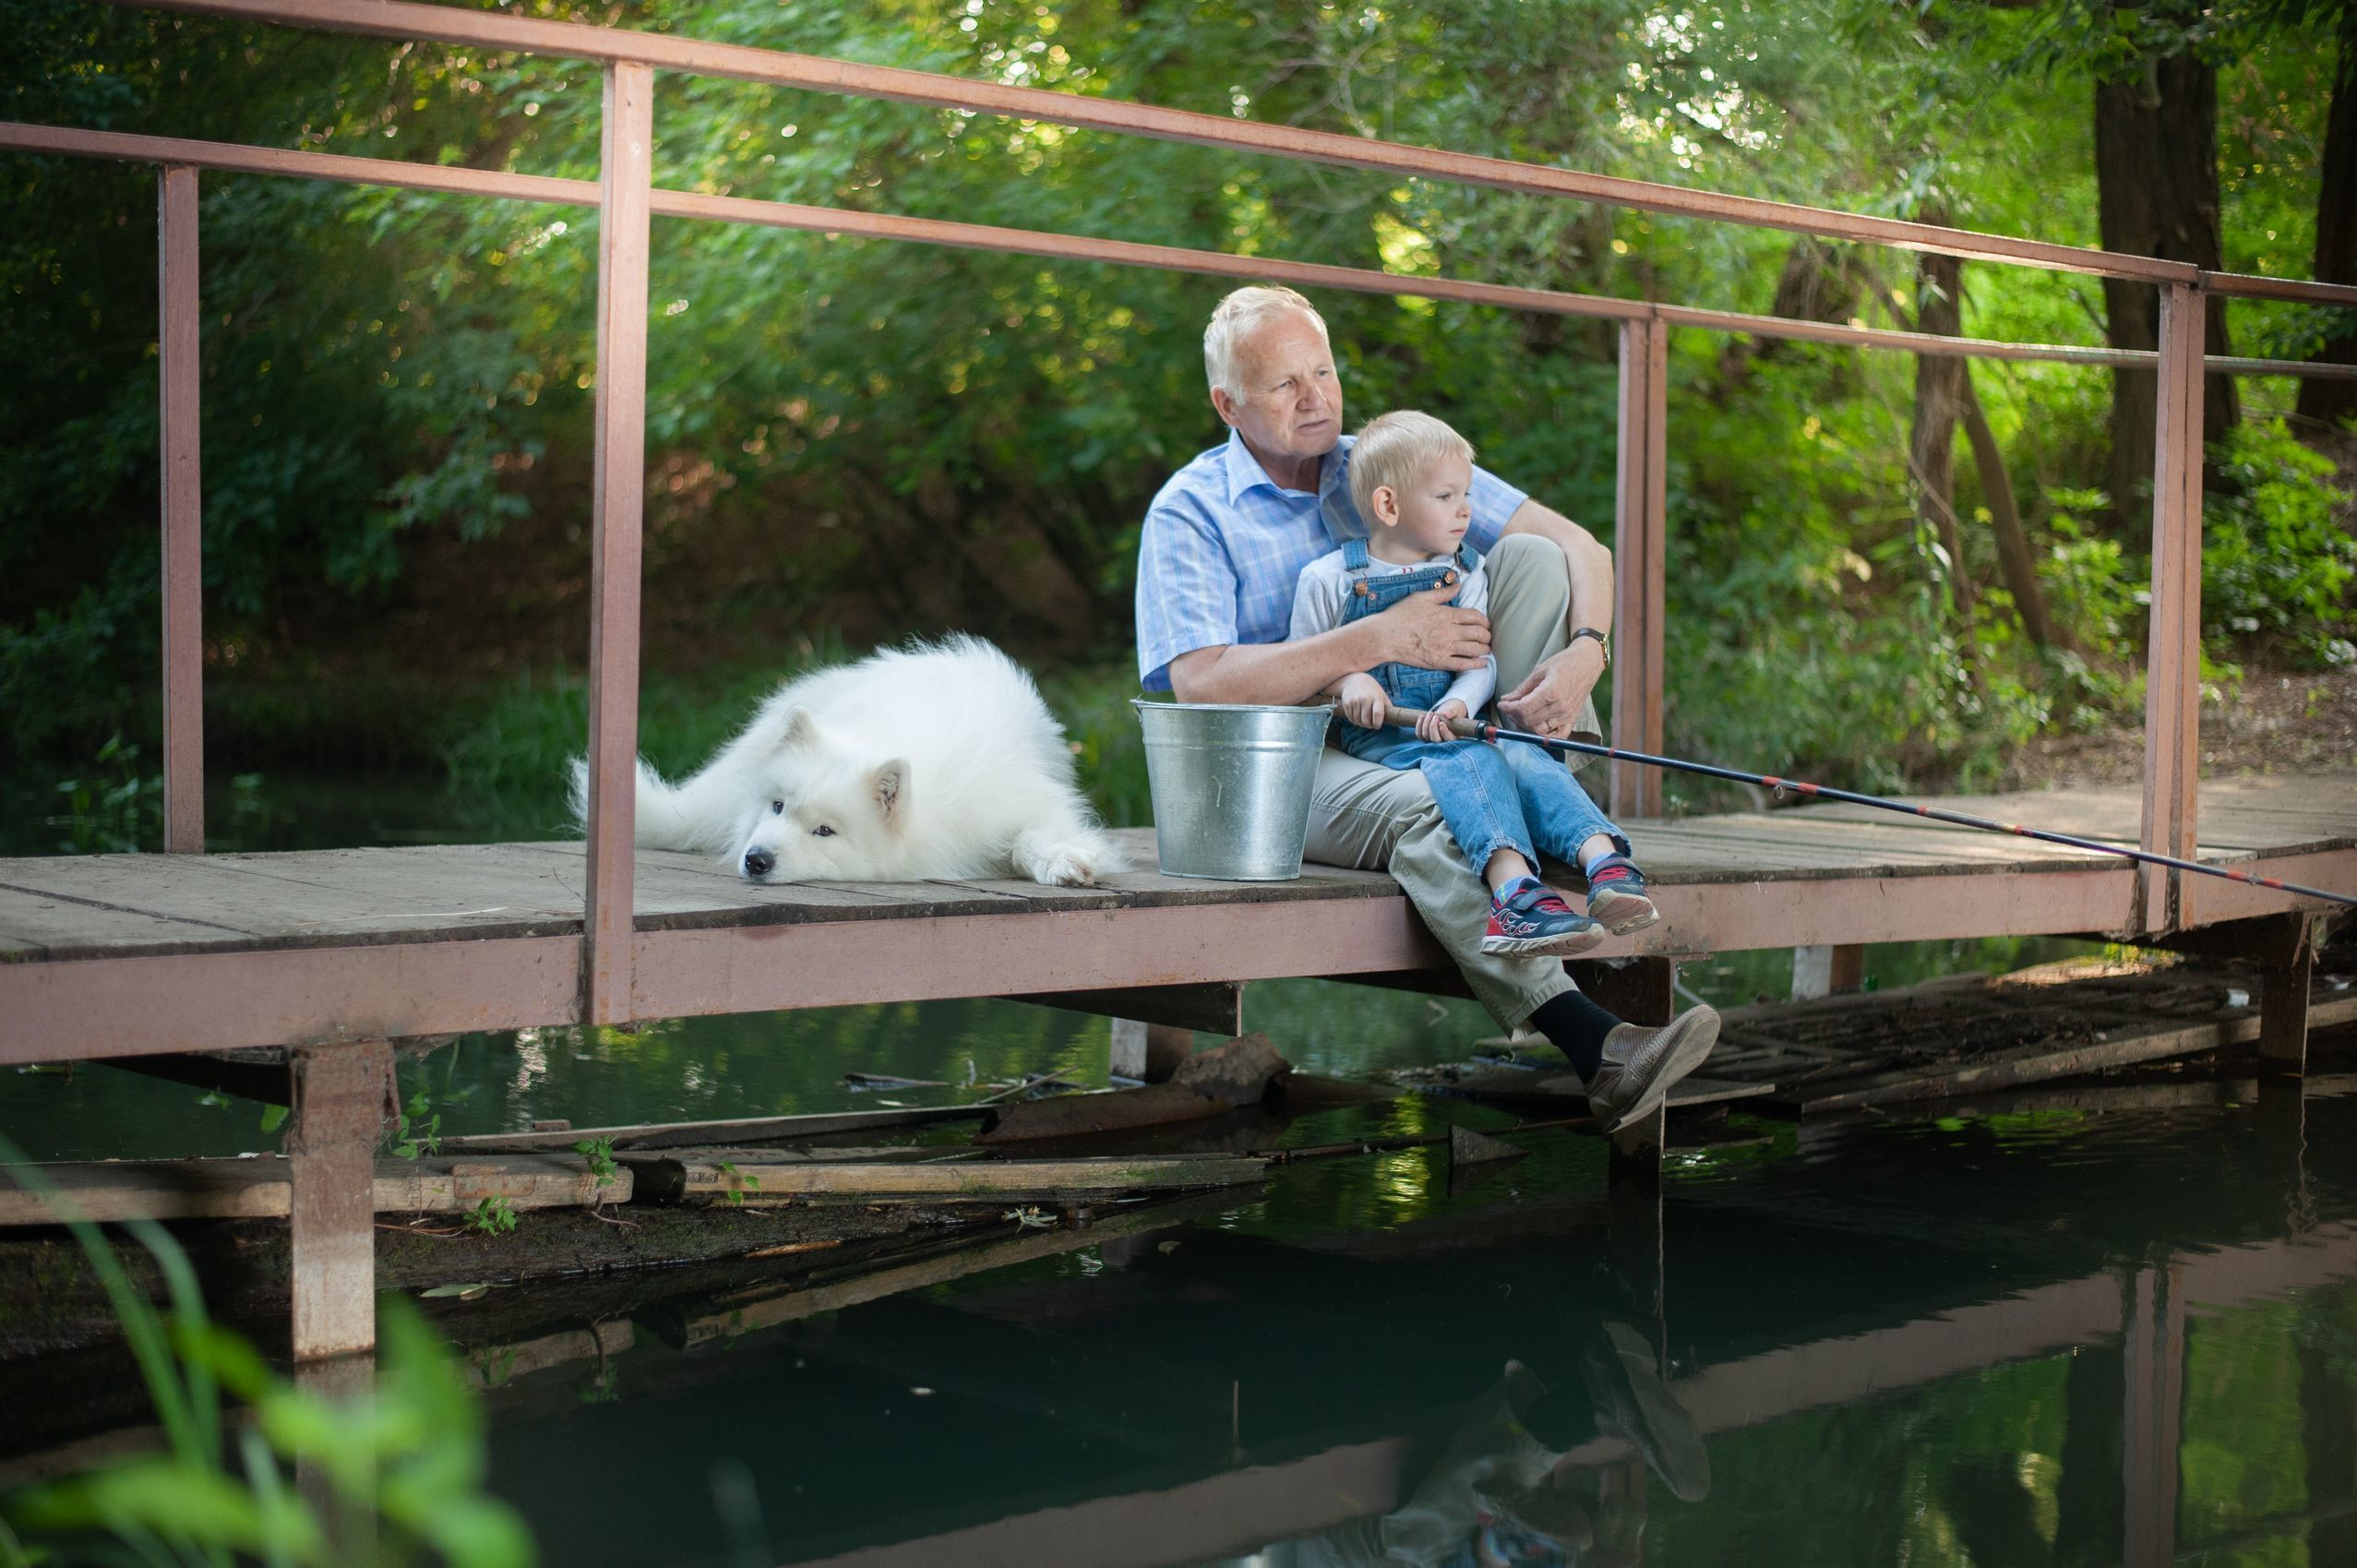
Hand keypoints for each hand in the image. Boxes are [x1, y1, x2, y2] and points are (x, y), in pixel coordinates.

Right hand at [1334, 673, 1388, 729]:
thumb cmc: (1371, 690)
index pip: (1377, 713)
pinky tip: (1357, 716)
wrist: (1354, 680)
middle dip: (1369, 726)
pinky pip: (1351, 719)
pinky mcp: (1346, 703)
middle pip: (1366, 721)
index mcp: (1376, 697)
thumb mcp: (1382, 695)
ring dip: (1361, 724)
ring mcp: (1355, 701)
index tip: (1377, 726)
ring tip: (1364, 720)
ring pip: (1358, 721)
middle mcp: (1365, 699)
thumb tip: (1395, 721)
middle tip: (1371, 724)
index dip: (1377, 723)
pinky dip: (1354, 720)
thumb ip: (1387, 707)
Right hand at [1372, 580, 1489, 671]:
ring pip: (1475, 649)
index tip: (1483, 623)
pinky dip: (1476, 664)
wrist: (1385, 636)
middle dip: (1487, 635)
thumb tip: (1458, 585)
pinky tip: (1481, 663)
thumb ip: (1443, 593)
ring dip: (1484, 649)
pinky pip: (1463, 665)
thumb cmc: (1400, 615)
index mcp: (1447, 614)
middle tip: (1486, 637)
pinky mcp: (1439, 662)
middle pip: (1479, 633)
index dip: (1484, 620)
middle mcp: (1450, 631)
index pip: (1476, 616)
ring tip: (1485, 649)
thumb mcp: (1421, 597)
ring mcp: (1445, 648)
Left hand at [1415, 701, 1466, 743]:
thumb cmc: (1453, 712)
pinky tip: (1422, 716)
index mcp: (1455, 737)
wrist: (1446, 714)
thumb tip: (1446, 714)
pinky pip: (1419, 735)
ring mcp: (1433, 740)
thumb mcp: (1455, 710)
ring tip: (1431, 713)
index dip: (1444, 732)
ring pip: (1426, 736)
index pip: (1449, 739)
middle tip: (1435, 716)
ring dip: (1426, 723)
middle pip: (1435, 740)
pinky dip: (1419, 725)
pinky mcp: (1425, 737)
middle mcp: (1443, 742)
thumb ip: (1452, 712)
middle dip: (1433, 728)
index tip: (1441, 723)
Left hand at [1498, 641, 1603, 737]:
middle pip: (1529, 721)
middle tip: (1510, 708)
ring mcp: (1567, 715)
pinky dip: (1545, 736)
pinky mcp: (1573, 719)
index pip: (1523, 708)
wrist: (1587, 663)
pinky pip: (1557, 736)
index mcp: (1551, 692)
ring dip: (1526, 726)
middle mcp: (1560, 707)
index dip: (1509, 708)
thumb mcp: (1539, 671)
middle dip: (1514, 716)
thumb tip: (1506, 699)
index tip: (1503, 704)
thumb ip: (1522, 688)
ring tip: (1520, 715)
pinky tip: (1536, 728)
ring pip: (1539, 730)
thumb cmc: (1564, 663)